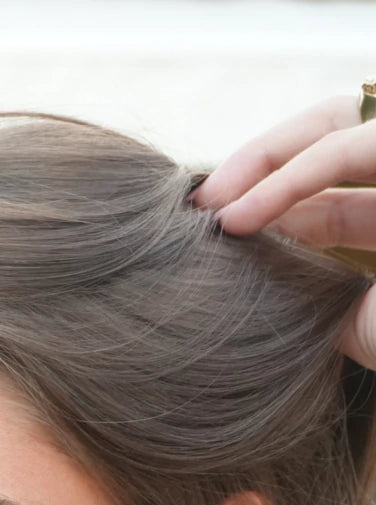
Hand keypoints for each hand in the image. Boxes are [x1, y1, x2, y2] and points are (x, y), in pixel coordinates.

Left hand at [191, 94, 375, 368]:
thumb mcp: (358, 324)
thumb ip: (323, 301)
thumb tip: (266, 294)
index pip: (335, 182)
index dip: (273, 190)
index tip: (212, 223)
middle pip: (334, 134)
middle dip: (260, 162)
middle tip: (200, 206)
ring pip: (338, 128)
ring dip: (264, 162)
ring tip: (211, 208)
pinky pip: (350, 147)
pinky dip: (290, 176)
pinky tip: (241, 213)